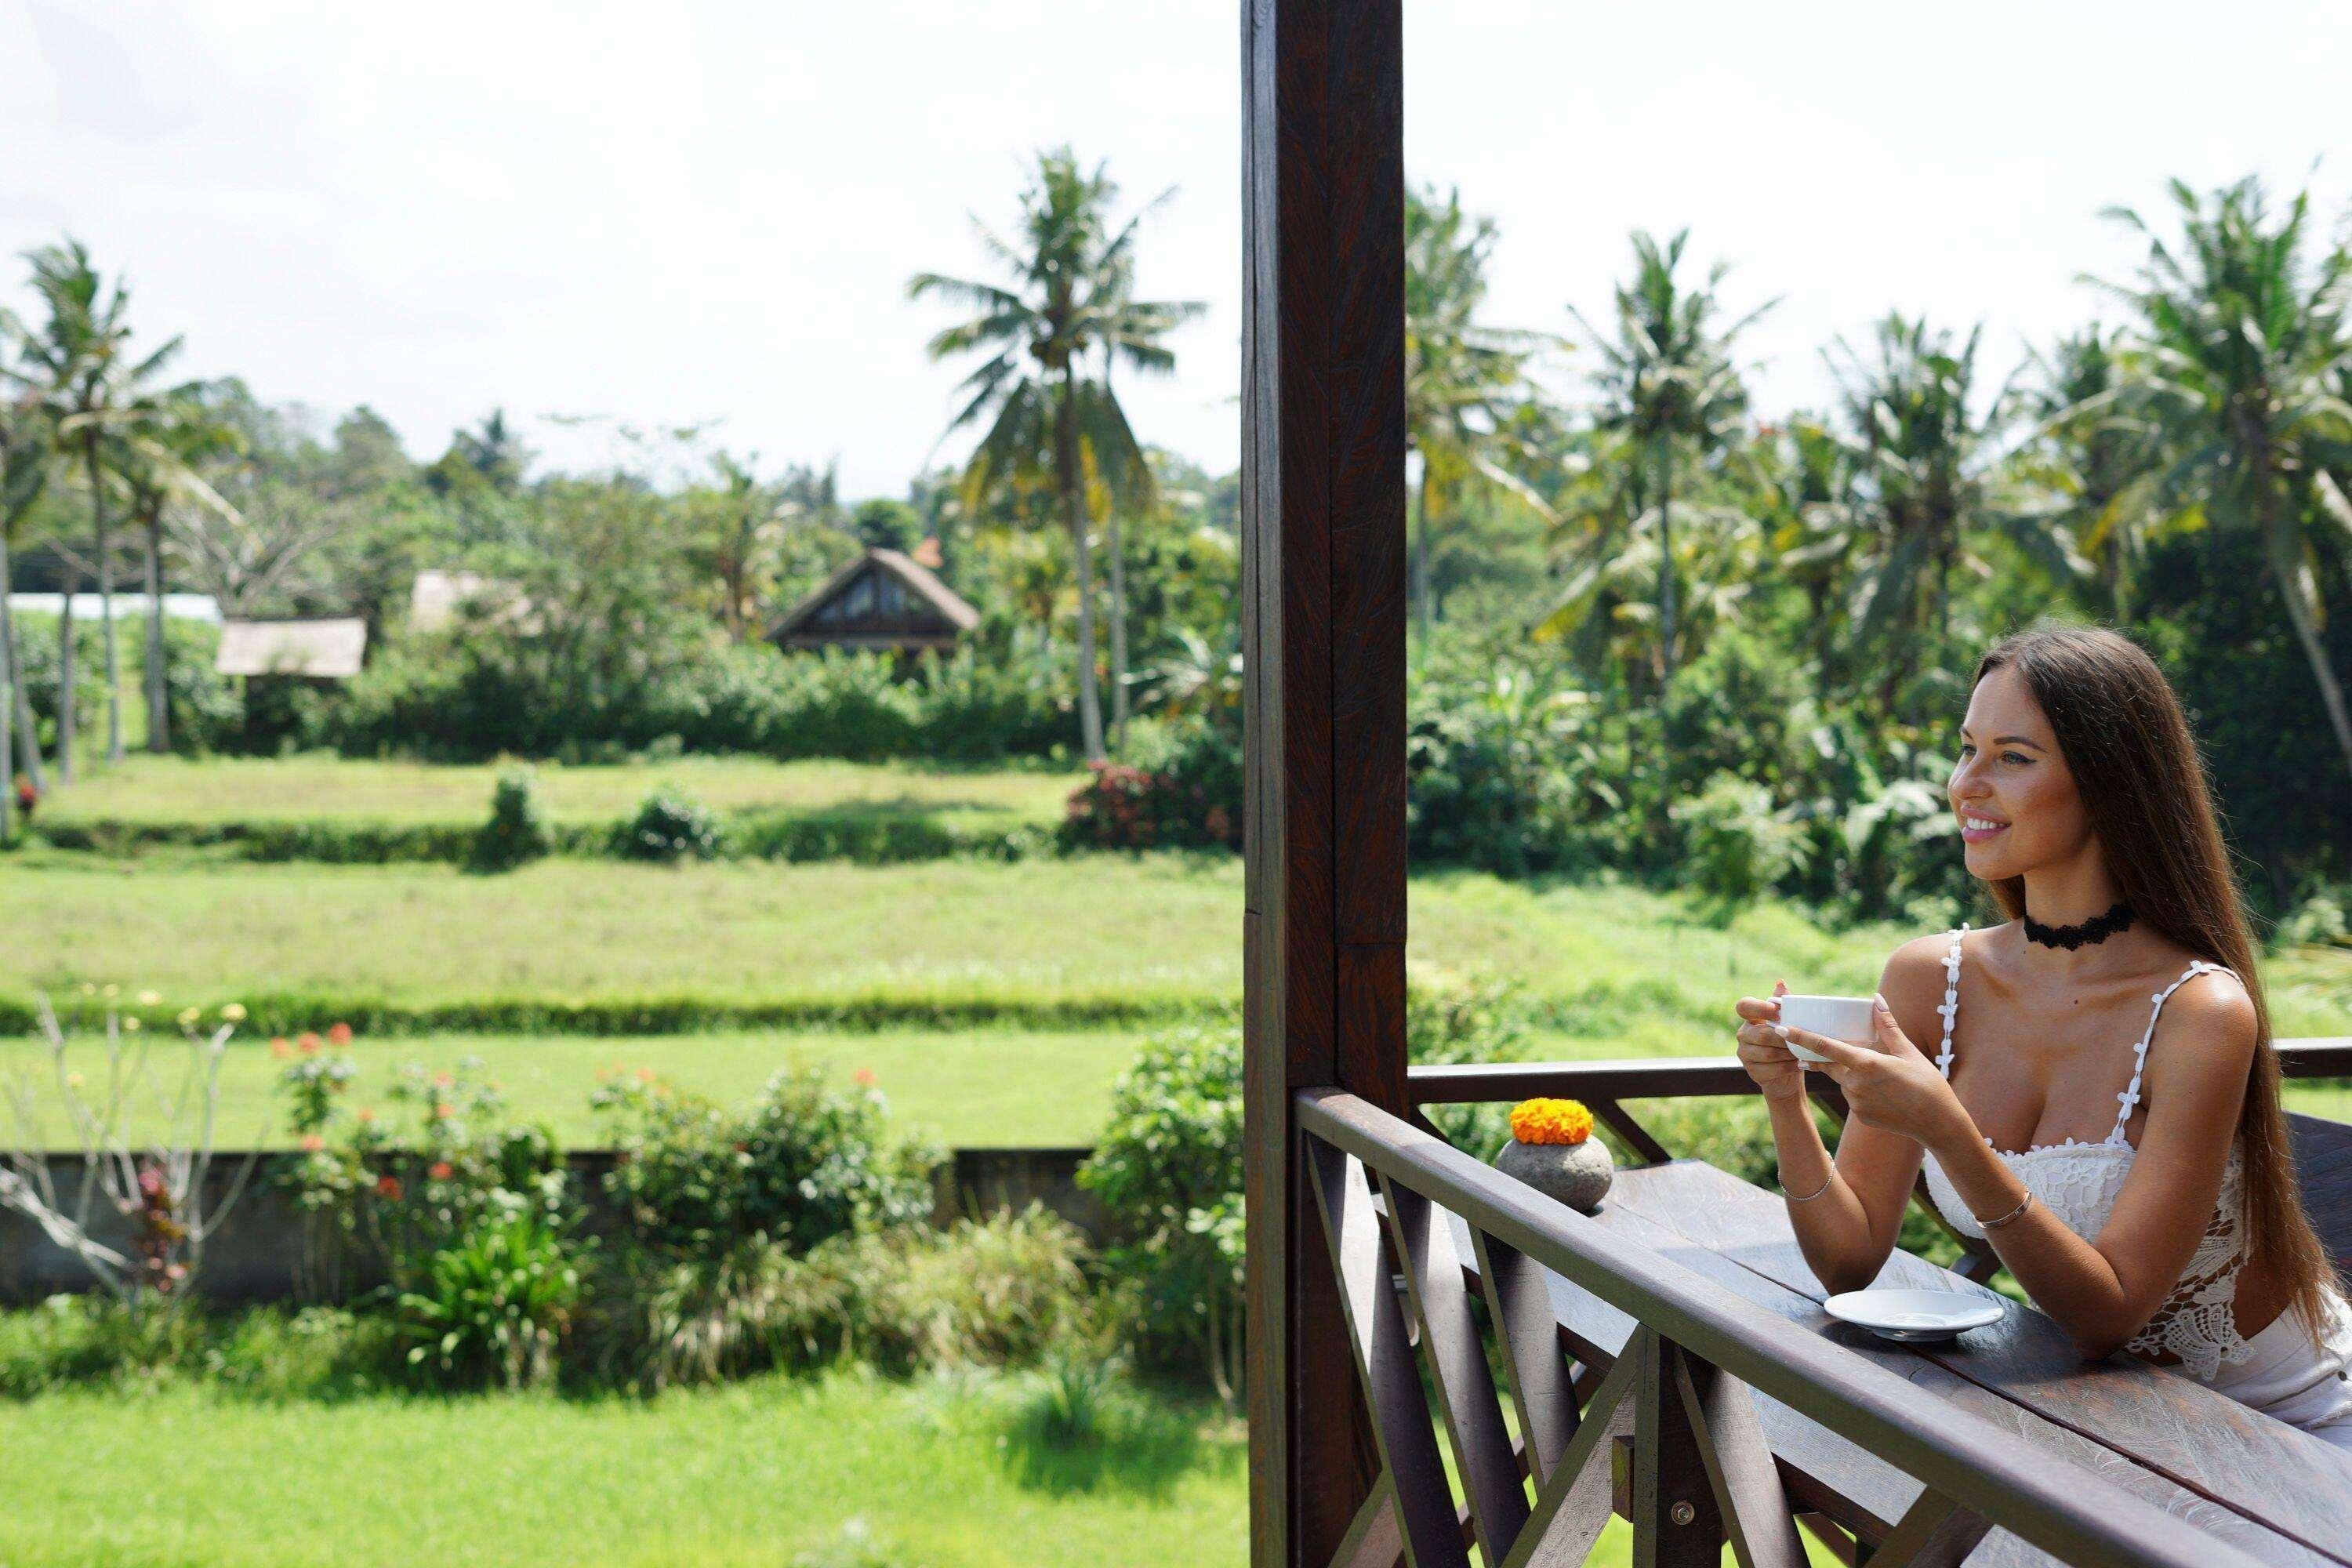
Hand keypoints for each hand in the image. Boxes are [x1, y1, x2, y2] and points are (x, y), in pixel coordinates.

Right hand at [1733, 981, 1806, 1101]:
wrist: (1787, 1074)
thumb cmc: (1789, 1043)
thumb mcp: (1789, 1023)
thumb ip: (1785, 1004)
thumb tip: (1780, 982)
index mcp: (1751, 1018)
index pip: (1744, 1006)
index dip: (1759, 1007)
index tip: (1777, 1011)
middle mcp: (1743, 1034)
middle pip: (1761, 1034)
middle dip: (1784, 1038)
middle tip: (1801, 1039)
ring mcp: (1744, 1053)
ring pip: (1768, 1053)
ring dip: (1788, 1054)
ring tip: (1802, 1053)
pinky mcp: (1751, 1071)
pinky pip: (1771, 1069)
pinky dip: (1788, 1067)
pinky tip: (1798, 1064)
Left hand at [1787, 995, 1968, 1149]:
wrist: (1938, 1124)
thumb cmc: (1927, 1084)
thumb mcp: (1908, 1051)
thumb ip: (1887, 1026)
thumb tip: (1876, 998)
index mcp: (1865, 1064)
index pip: (1825, 1047)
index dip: (1801, 1037)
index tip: (1781, 1029)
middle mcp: (1855, 1084)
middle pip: (1830, 1063)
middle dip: (1826, 1055)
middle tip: (1832, 1046)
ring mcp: (1855, 1102)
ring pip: (1842, 1080)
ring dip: (1850, 1072)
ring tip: (1881, 1076)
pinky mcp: (1859, 1116)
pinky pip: (1852, 1096)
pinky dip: (1859, 1089)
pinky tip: (1883, 1092)